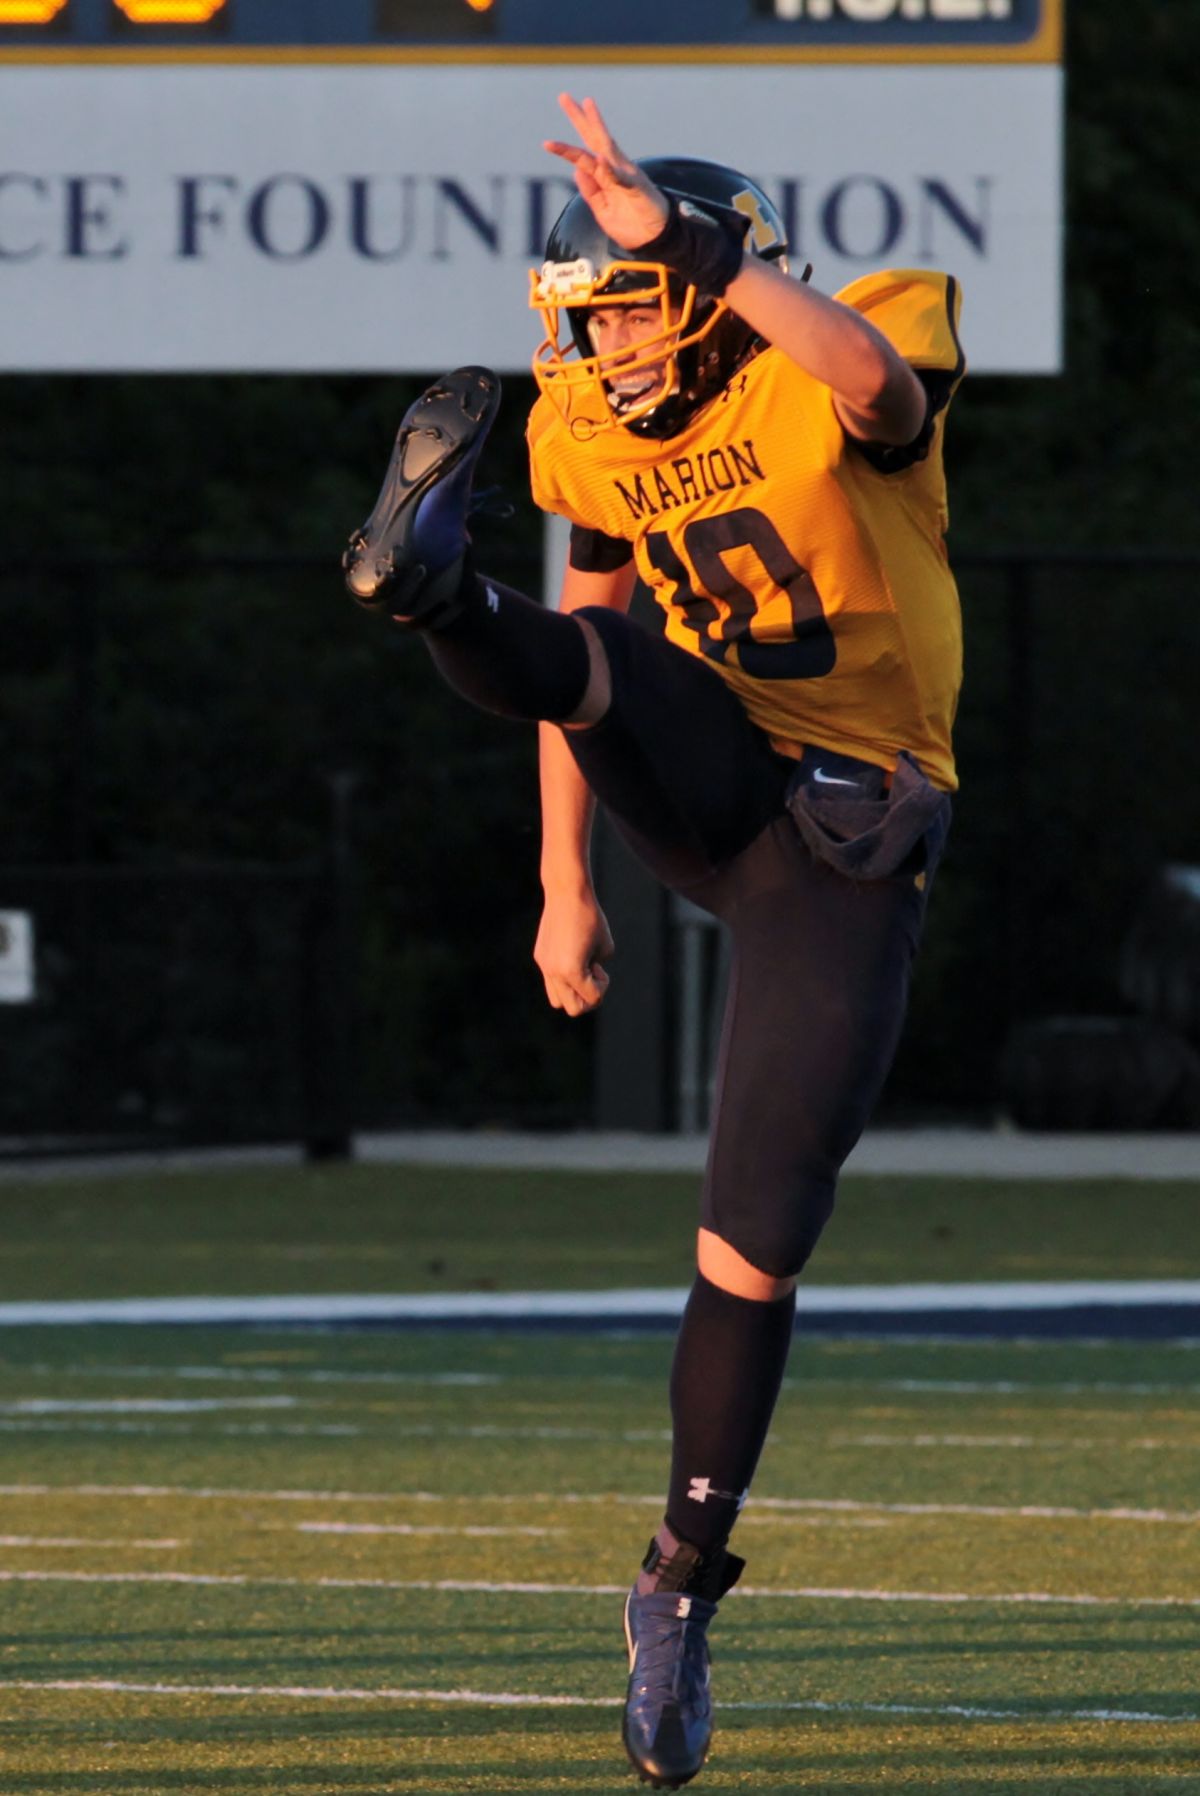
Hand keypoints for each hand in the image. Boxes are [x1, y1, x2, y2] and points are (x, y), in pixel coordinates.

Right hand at [533, 887, 614, 1016]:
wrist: (566, 893)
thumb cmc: (591, 919)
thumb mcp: (606, 948)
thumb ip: (598, 970)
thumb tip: (587, 979)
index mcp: (571, 971)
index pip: (592, 999)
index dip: (603, 986)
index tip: (600, 966)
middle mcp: (554, 972)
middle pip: (572, 1009)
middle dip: (587, 997)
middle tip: (593, 975)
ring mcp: (544, 966)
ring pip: (557, 1000)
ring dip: (572, 992)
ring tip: (580, 970)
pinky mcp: (540, 957)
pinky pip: (551, 980)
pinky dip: (564, 978)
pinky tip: (571, 955)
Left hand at [543, 92, 668, 251]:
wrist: (656, 239)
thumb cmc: (632, 225)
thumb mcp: (603, 211)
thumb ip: (591, 192)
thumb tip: (576, 170)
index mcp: (606, 176)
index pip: (585, 155)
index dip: (567, 148)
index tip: (546, 142)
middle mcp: (615, 169)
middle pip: (594, 139)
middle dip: (579, 118)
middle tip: (563, 97)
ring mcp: (626, 175)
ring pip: (607, 147)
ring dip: (597, 126)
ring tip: (586, 105)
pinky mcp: (636, 188)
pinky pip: (620, 177)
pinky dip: (610, 170)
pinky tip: (600, 159)